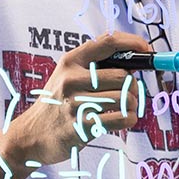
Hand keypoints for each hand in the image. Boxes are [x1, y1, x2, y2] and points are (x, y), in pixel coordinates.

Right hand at [6, 32, 149, 164]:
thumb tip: (137, 60)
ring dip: (132, 105)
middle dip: (132, 86)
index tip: (147, 50)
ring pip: (126, 98)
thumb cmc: (58, 103)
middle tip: (126, 93)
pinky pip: (123, 118)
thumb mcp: (69, 76)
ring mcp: (74, 103)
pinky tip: (120, 120)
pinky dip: (129, 119)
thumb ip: (98, 65)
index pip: (108, 42)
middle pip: (124, 76)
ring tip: (122, 108)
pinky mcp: (81, 126)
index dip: (134, 43)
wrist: (30, 136)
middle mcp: (71, 79)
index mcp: (71, 62)